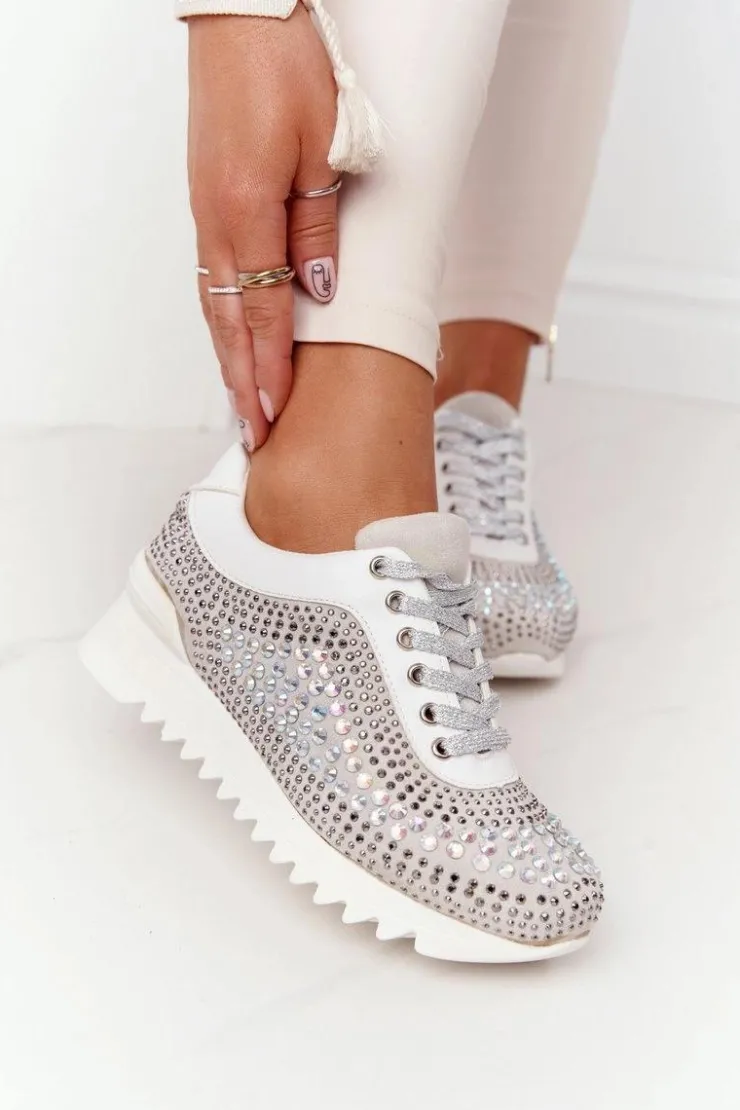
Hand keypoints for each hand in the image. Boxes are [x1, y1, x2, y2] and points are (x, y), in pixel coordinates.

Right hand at [188, 10, 338, 448]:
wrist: (245, 13)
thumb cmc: (286, 66)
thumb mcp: (323, 147)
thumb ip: (318, 224)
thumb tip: (315, 290)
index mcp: (247, 215)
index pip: (260, 317)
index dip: (269, 373)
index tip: (275, 418)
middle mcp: (218, 222)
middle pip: (228, 323)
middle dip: (242, 382)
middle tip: (253, 432)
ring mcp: (208, 211)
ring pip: (215, 303)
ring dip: (229, 357)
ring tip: (242, 399)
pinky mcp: (209, 197)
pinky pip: (213, 276)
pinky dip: (222, 318)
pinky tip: (231, 336)